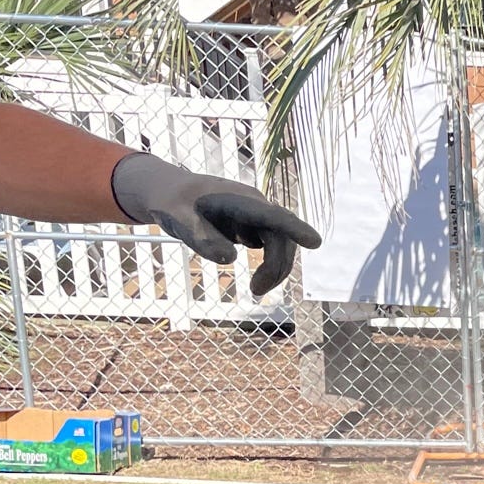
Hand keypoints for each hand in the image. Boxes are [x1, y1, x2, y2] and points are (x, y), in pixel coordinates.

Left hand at [111, 152, 320, 296]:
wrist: (169, 191)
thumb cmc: (172, 203)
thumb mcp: (177, 220)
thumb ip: (201, 238)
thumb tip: (231, 259)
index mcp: (238, 200)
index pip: (271, 215)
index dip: (293, 228)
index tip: (315, 242)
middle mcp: (255, 205)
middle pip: (281, 235)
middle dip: (277, 265)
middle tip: (255, 292)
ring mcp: (257, 215)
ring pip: (280, 242)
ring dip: (275, 268)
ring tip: (255, 290)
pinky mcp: (254, 225)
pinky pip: (272, 245)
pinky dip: (269, 264)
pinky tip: (256, 278)